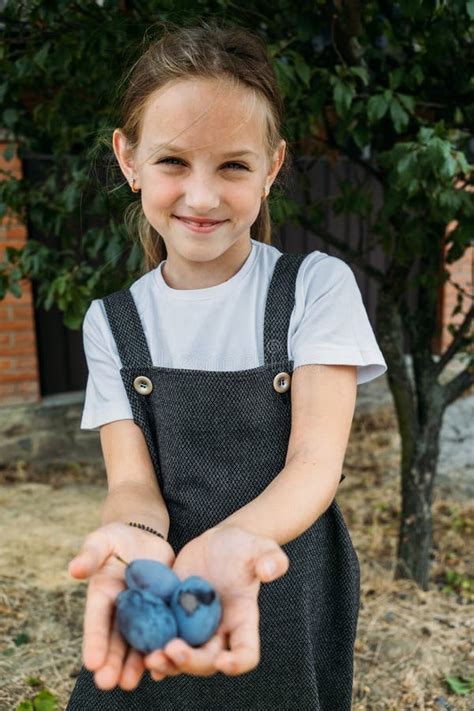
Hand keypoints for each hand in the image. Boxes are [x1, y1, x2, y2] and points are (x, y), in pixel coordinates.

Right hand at [68, 522, 175, 691]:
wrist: (144, 538)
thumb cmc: (116, 538)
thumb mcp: (101, 541)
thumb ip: (90, 555)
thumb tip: (74, 569)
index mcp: (102, 596)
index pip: (97, 620)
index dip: (94, 641)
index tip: (91, 663)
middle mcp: (120, 611)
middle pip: (116, 640)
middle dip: (112, 662)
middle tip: (108, 684)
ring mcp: (143, 613)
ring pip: (138, 643)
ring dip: (135, 664)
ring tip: (131, 684)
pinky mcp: (164, 610)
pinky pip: (163, 633)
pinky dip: (162, 650)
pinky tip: (164, 668)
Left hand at [143, 525, 288, 680]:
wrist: (219, 541)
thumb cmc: (245, 546)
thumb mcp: (262, 548)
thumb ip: (272, 559)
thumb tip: (270, 571)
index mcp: (243, 621)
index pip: (246, 653)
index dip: (237, 663)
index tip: (223, 662)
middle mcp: (219, 631)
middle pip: (207, 661)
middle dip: (190, 662)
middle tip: (172, 649)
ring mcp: (194, 627)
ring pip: (181, 658)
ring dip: (167, 663)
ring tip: (151, 657)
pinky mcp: (173, 616)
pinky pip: (162, 639)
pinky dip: (151, 649)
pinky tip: (139, 651)